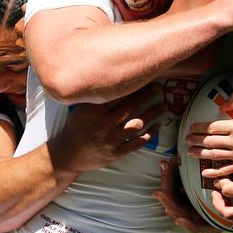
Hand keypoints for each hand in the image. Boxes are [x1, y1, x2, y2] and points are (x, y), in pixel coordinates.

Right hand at [49, 83, 164, 173]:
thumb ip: (96, 97)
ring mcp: (111, 140)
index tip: (145, 78)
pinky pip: (137, 143)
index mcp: (93, 111)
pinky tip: (157, 126)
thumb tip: (113, 79)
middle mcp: (103, 125)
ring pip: (138, 124)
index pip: (118, 94)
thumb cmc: (75, 127)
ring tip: (164, 105)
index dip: (133, 86)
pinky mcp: (116, 153)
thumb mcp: (80, 109)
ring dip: (153, 113)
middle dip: (147, 96)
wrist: (68, 155)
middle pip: (131, 107)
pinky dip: (149, 134)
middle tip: (158, 88)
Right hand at [153, 157, 219, 232]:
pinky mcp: (204, 228)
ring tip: (161, 193)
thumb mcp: (207, 185)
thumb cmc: (220, 197)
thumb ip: (196, 176)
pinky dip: (186, 224)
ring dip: (168, 202)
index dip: (168, 175)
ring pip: (177, 212)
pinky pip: (194, 227)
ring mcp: (194, 219)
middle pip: (171, 197)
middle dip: (166, 183)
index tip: (165, 162)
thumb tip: (183, 158)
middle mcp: (187, 209)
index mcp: (186, 198)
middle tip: (164, 169)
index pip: (173, 186)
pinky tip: (180, 219)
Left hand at [186, 96, 232, 178]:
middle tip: (186, 140)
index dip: (199, 127)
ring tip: (190, 151)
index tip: (191, 127)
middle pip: (210, 141)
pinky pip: (226, 169)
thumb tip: (221, 106)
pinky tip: (204, 172)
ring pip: (214, 155)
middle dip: (196, 140)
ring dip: (200, 153)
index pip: (212, 127)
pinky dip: (214, 172)